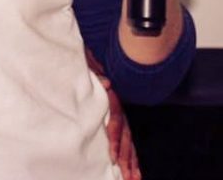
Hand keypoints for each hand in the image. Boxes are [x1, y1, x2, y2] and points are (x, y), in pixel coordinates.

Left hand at [85, 48, 140, 179]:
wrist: (105, 58)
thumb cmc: (93, 64)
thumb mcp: (93, 66)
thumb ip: (98, 74)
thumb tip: (107, 83)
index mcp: (113, 99)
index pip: (117, 121)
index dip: (116, 138)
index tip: (113, 156)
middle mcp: (120, 110)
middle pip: (126, 138)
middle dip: (125, 158)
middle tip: (124, 176)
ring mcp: (122, 116)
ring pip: (130, 143)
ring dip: (131, 162)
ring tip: (132, 179)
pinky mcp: (121, 121)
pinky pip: (129, 142)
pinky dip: (132, 158)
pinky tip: (135, 173)